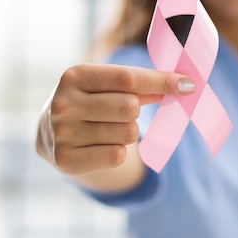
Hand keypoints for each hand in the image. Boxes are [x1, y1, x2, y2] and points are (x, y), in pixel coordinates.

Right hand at [37, 64, 194, 176]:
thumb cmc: (90, 101)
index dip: (161, 81)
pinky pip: (117, 155)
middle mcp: (64, 103)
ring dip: (127, 132)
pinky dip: (117, 151)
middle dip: (136, 111)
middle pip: (130, 107)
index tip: (188, 85)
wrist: (49, 132)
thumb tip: (184, 85)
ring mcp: (62, 133)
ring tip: (107, 128)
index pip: (128, 78)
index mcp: (74, 76)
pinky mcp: (66, 161)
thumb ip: (141, 84)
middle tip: (123, 112)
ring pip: (127, 133)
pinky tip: (100, 145)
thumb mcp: (106, 85)